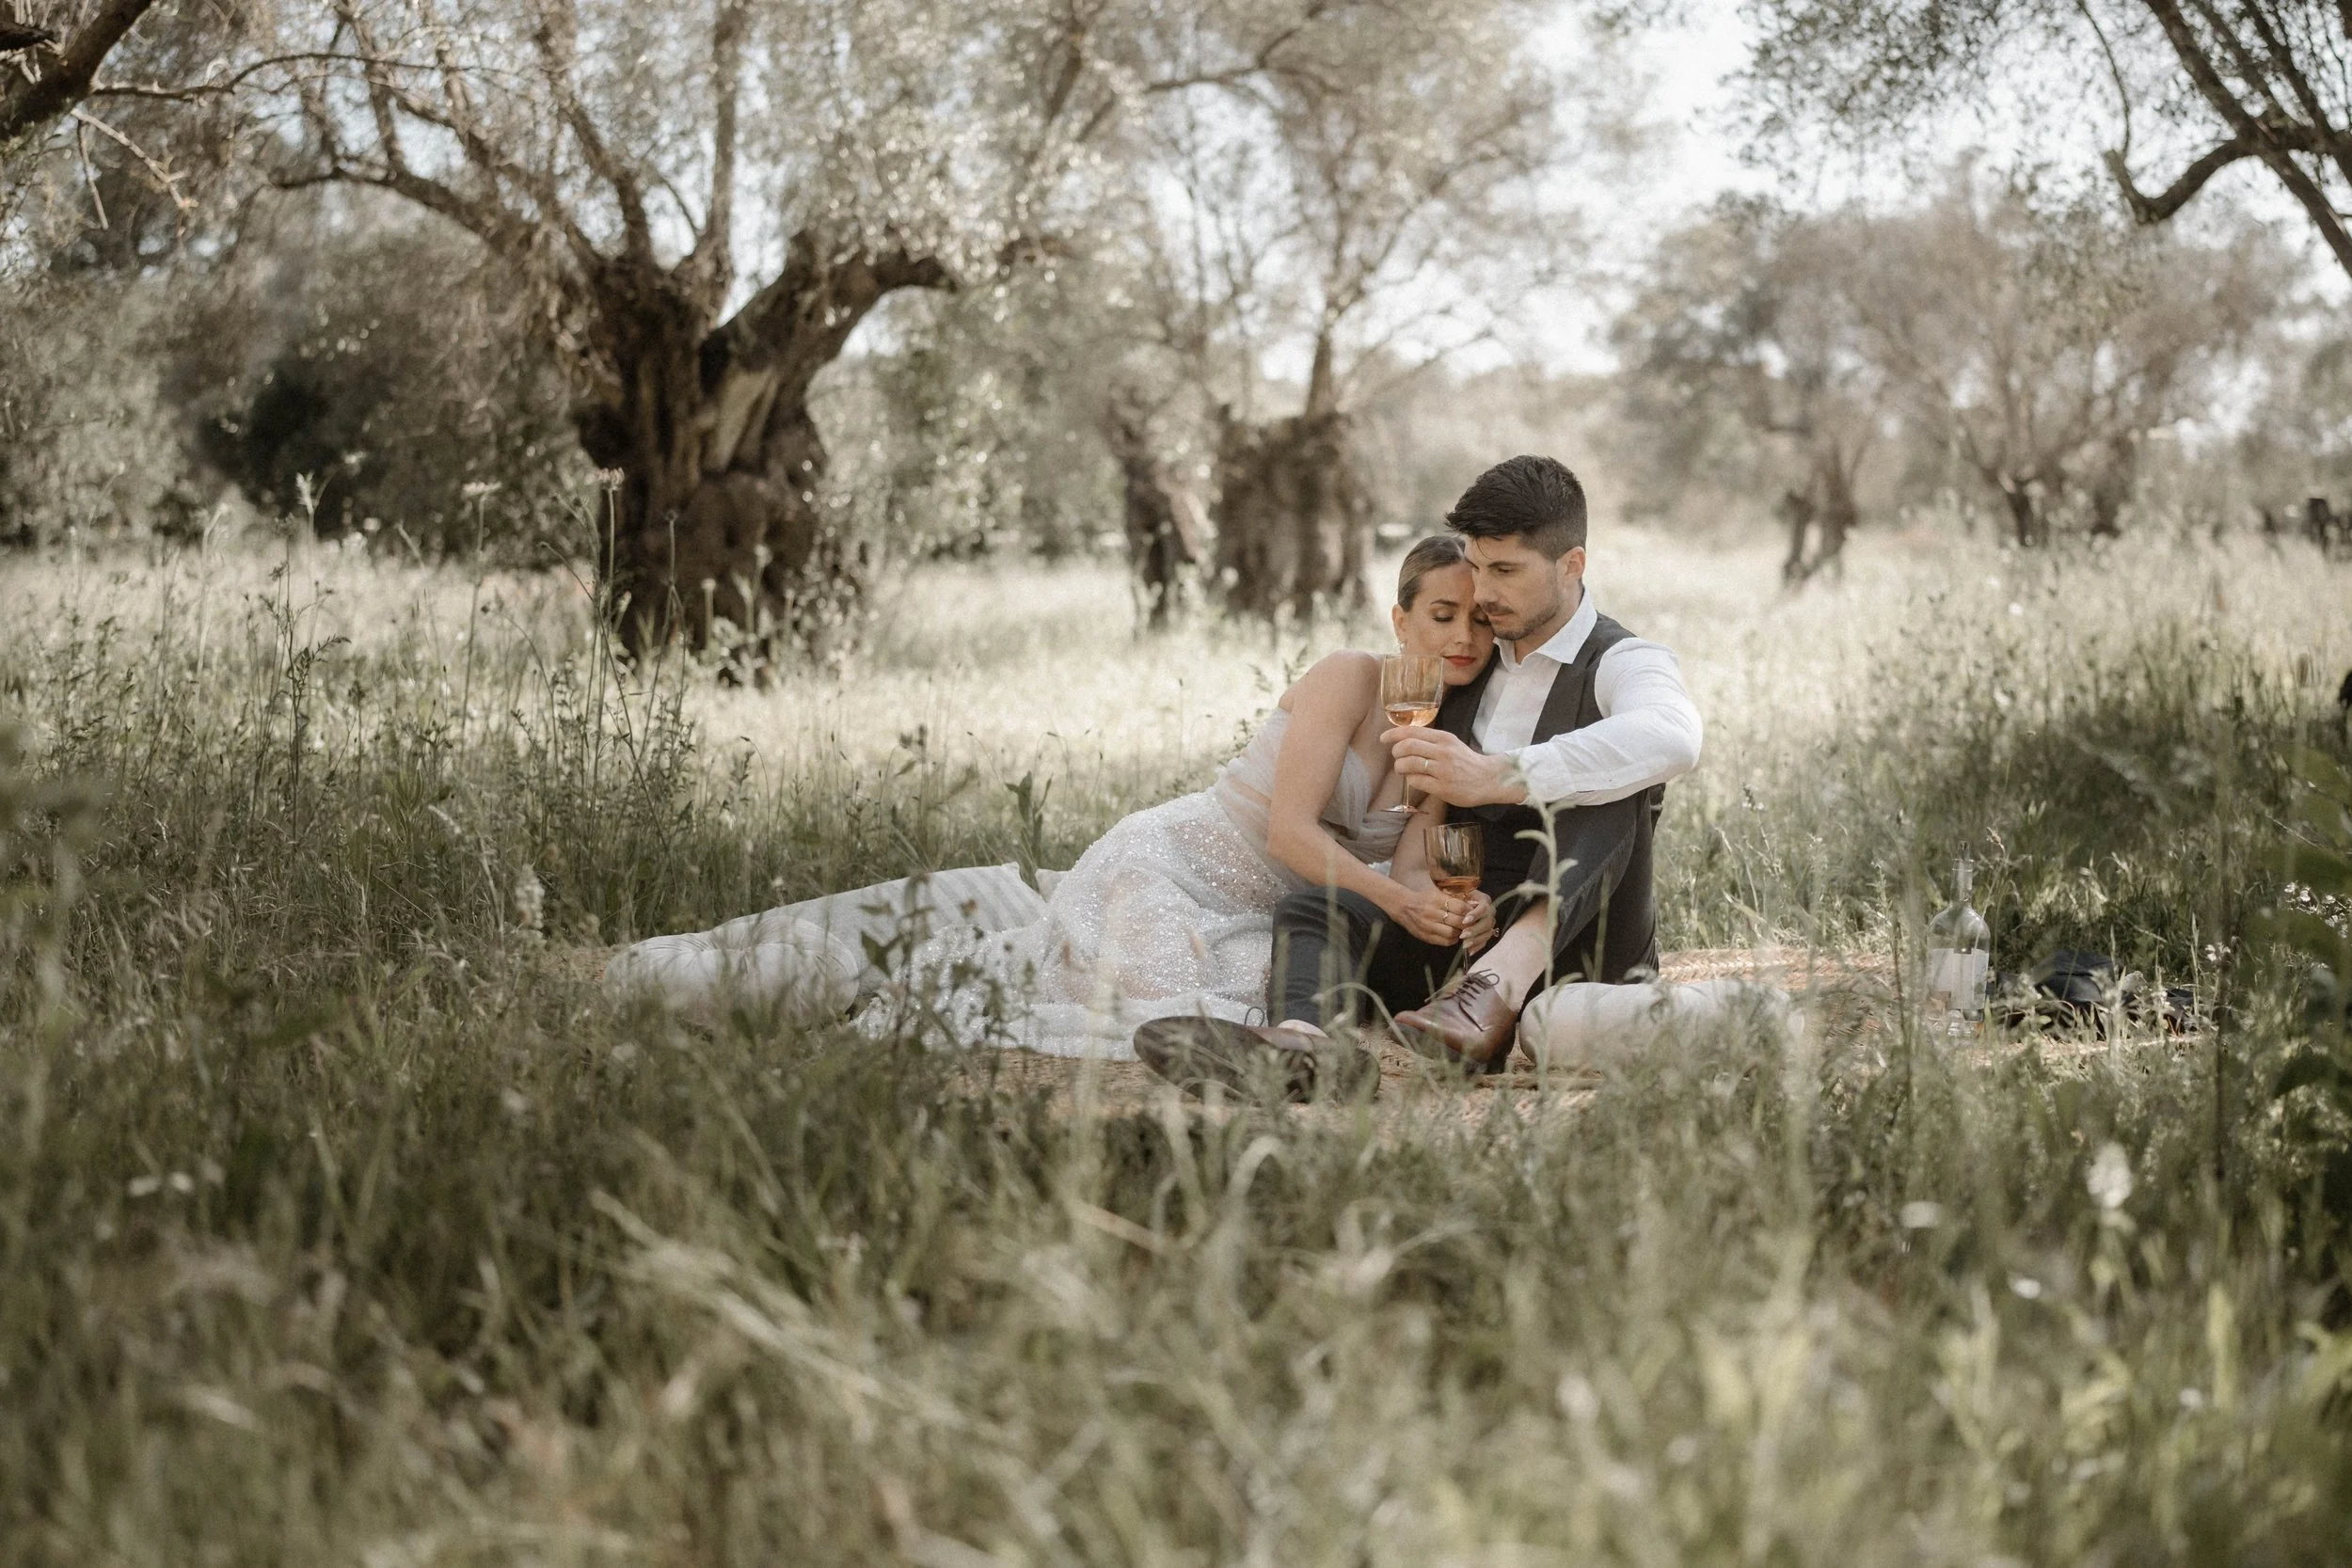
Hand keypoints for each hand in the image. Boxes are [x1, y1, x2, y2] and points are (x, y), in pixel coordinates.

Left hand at [1382, 725, 1523, 807]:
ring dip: (1400, 767)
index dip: (1393, 734)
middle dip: (1396, 752)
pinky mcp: (1443, 787)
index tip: (1383, 739)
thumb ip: (1430, 740)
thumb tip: (1403, 739)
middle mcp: (1443, 751)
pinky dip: (1410, 779)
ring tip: (1403, 769)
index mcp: (1443, 738)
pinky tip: (1415, 779)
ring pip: (1408, 764)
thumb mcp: (1450, 743)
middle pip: (1407, 746)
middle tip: (1397, 757)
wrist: (1489, 778)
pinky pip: (1416, 781)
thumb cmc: (1466, 761)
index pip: (1412, 731)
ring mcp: (1443, 770)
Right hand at [1389, 885, 1468, 946]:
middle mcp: (1432, 913)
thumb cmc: (1423, 898)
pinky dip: (1452, 940)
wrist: (1402, 906)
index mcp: (1436, 900)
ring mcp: (1428, 926)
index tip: (1474, 913)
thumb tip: (1473, 905)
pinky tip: (1453, 935)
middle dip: (1467, 923)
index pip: (1460, 907)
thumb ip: (1454, 900)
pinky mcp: (1425, 936)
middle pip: (1458, 921)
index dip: (1470, 912)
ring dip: (1460, 933)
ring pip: (1452, 933)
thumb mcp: (1437, 894)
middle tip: (1472, 923)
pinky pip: (1444, 941)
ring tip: (1462, 930)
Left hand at [1459, 890, 1496, 950]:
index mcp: (1484, 900)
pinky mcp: (1486, 932)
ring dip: (1476, 939)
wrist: (1456, 903)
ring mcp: (1489, 923)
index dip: (1475, 915)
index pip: (1483, 908)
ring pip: (1487, 933)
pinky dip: (1477, 946)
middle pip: (1487, 922)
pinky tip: (1470, 951)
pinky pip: (1485, 941)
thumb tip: (1463, 906)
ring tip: (1464, 944)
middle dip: (1475, 929)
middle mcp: (1489, 911)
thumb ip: (1460, 899)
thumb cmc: (1455, 897)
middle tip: (1462, 934)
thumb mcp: (1457, 894)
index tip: (1464, 920)